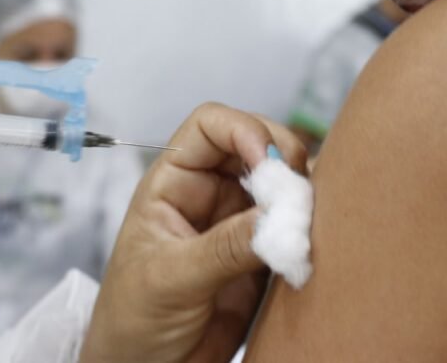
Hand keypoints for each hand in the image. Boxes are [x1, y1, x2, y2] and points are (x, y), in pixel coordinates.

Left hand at [81, 103, 306, 362]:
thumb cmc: (132, 321)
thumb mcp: (169, 280)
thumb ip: (222, 248)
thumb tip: (276, 217)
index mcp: (174, 183)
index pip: (210, 126)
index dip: (243, 129)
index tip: (267, 161)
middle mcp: (211, 194)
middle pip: (258, 144)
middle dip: (284, 158)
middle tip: (298, 195)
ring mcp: (241, 223)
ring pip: (285, 184)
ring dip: (304, 193)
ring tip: (307, 223)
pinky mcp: (266, 257)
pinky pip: (298, 227)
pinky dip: (313, 229)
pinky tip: (312, 245)